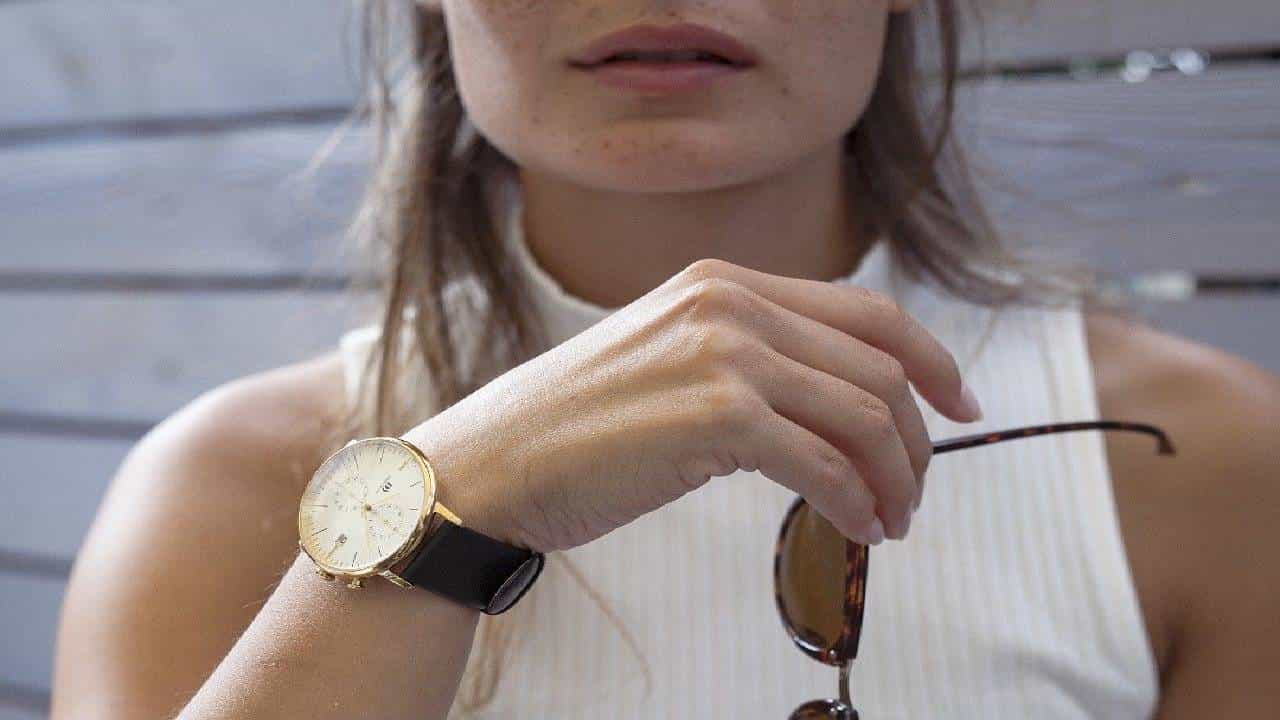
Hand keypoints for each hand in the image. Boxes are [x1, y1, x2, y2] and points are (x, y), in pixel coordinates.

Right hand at [403, 258, 980, 552]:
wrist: (495, 462)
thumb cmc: (578, 428)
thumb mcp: (670, 358)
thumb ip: (748, 357)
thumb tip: (834, 407)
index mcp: (724, 282)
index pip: (867, 310)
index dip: (930, 360)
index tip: (960, 407)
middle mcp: (730, 303)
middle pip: (878, 367)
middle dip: (917, 439)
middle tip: (915, 492)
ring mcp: (724, 354)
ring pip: (863, 415)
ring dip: (895, 477)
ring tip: (891, 520)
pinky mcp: (716, 417)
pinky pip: (825, 464)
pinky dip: (856, 502)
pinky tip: (857, 529)